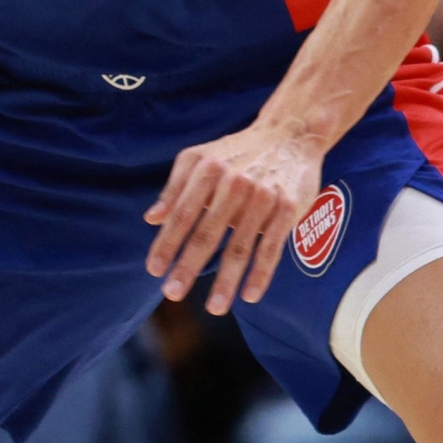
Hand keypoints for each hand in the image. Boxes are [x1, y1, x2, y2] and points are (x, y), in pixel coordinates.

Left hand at [143, 117, 326, 315]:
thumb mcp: (199, 158)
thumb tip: (151, 219)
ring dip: (227, 280)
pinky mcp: (288, 207)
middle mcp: (235, 182)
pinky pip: (272, 246)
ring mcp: (263, 196)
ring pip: (241, 246)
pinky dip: (261, 273)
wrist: (290, 134)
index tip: (154, 270)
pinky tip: (250, 295)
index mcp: (208, 170)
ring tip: (215, 307)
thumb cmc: (237, 151)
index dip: (167, 243)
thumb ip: (174, 189)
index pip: (182, 214)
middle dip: (189, 266)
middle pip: (207, 233)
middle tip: (173, 294)